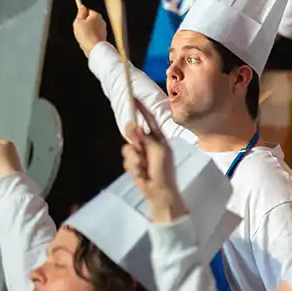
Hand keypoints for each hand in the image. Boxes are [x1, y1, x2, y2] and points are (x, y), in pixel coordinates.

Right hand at [73, 7, 107, 58]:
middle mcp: (102, 21)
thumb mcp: (78, 22)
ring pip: (90, 28)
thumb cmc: (86, 34)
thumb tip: (82, 6)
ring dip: (85, 32)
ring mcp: (103, 29)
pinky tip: (87, 41)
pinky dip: (89, 38)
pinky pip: (93, 35)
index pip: (87, 11)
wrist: (95, 48)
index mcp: (96, 15)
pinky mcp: (103, 37)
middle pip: (89, 20)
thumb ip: (80, 13)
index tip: (77, 21)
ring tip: (83, 37)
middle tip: (79, 29)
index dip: (81, 16)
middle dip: (83, 24)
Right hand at [123, 100, 185, 222]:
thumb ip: (146, 139)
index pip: (149, 120)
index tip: (134, 98)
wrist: (159, 192)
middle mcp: (150, 144)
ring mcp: (142, 154)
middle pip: (134, 134)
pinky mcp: (134, 164)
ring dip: (135, 160)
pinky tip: (141, 174)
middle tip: (140, 151)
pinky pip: (127, 160)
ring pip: (128, 148)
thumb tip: (135, 128)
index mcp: (159, 138)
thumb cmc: (164, 170)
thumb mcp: (158, 150)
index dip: (142, 109)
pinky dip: (132, 167)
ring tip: (144, 168)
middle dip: (134, 143)